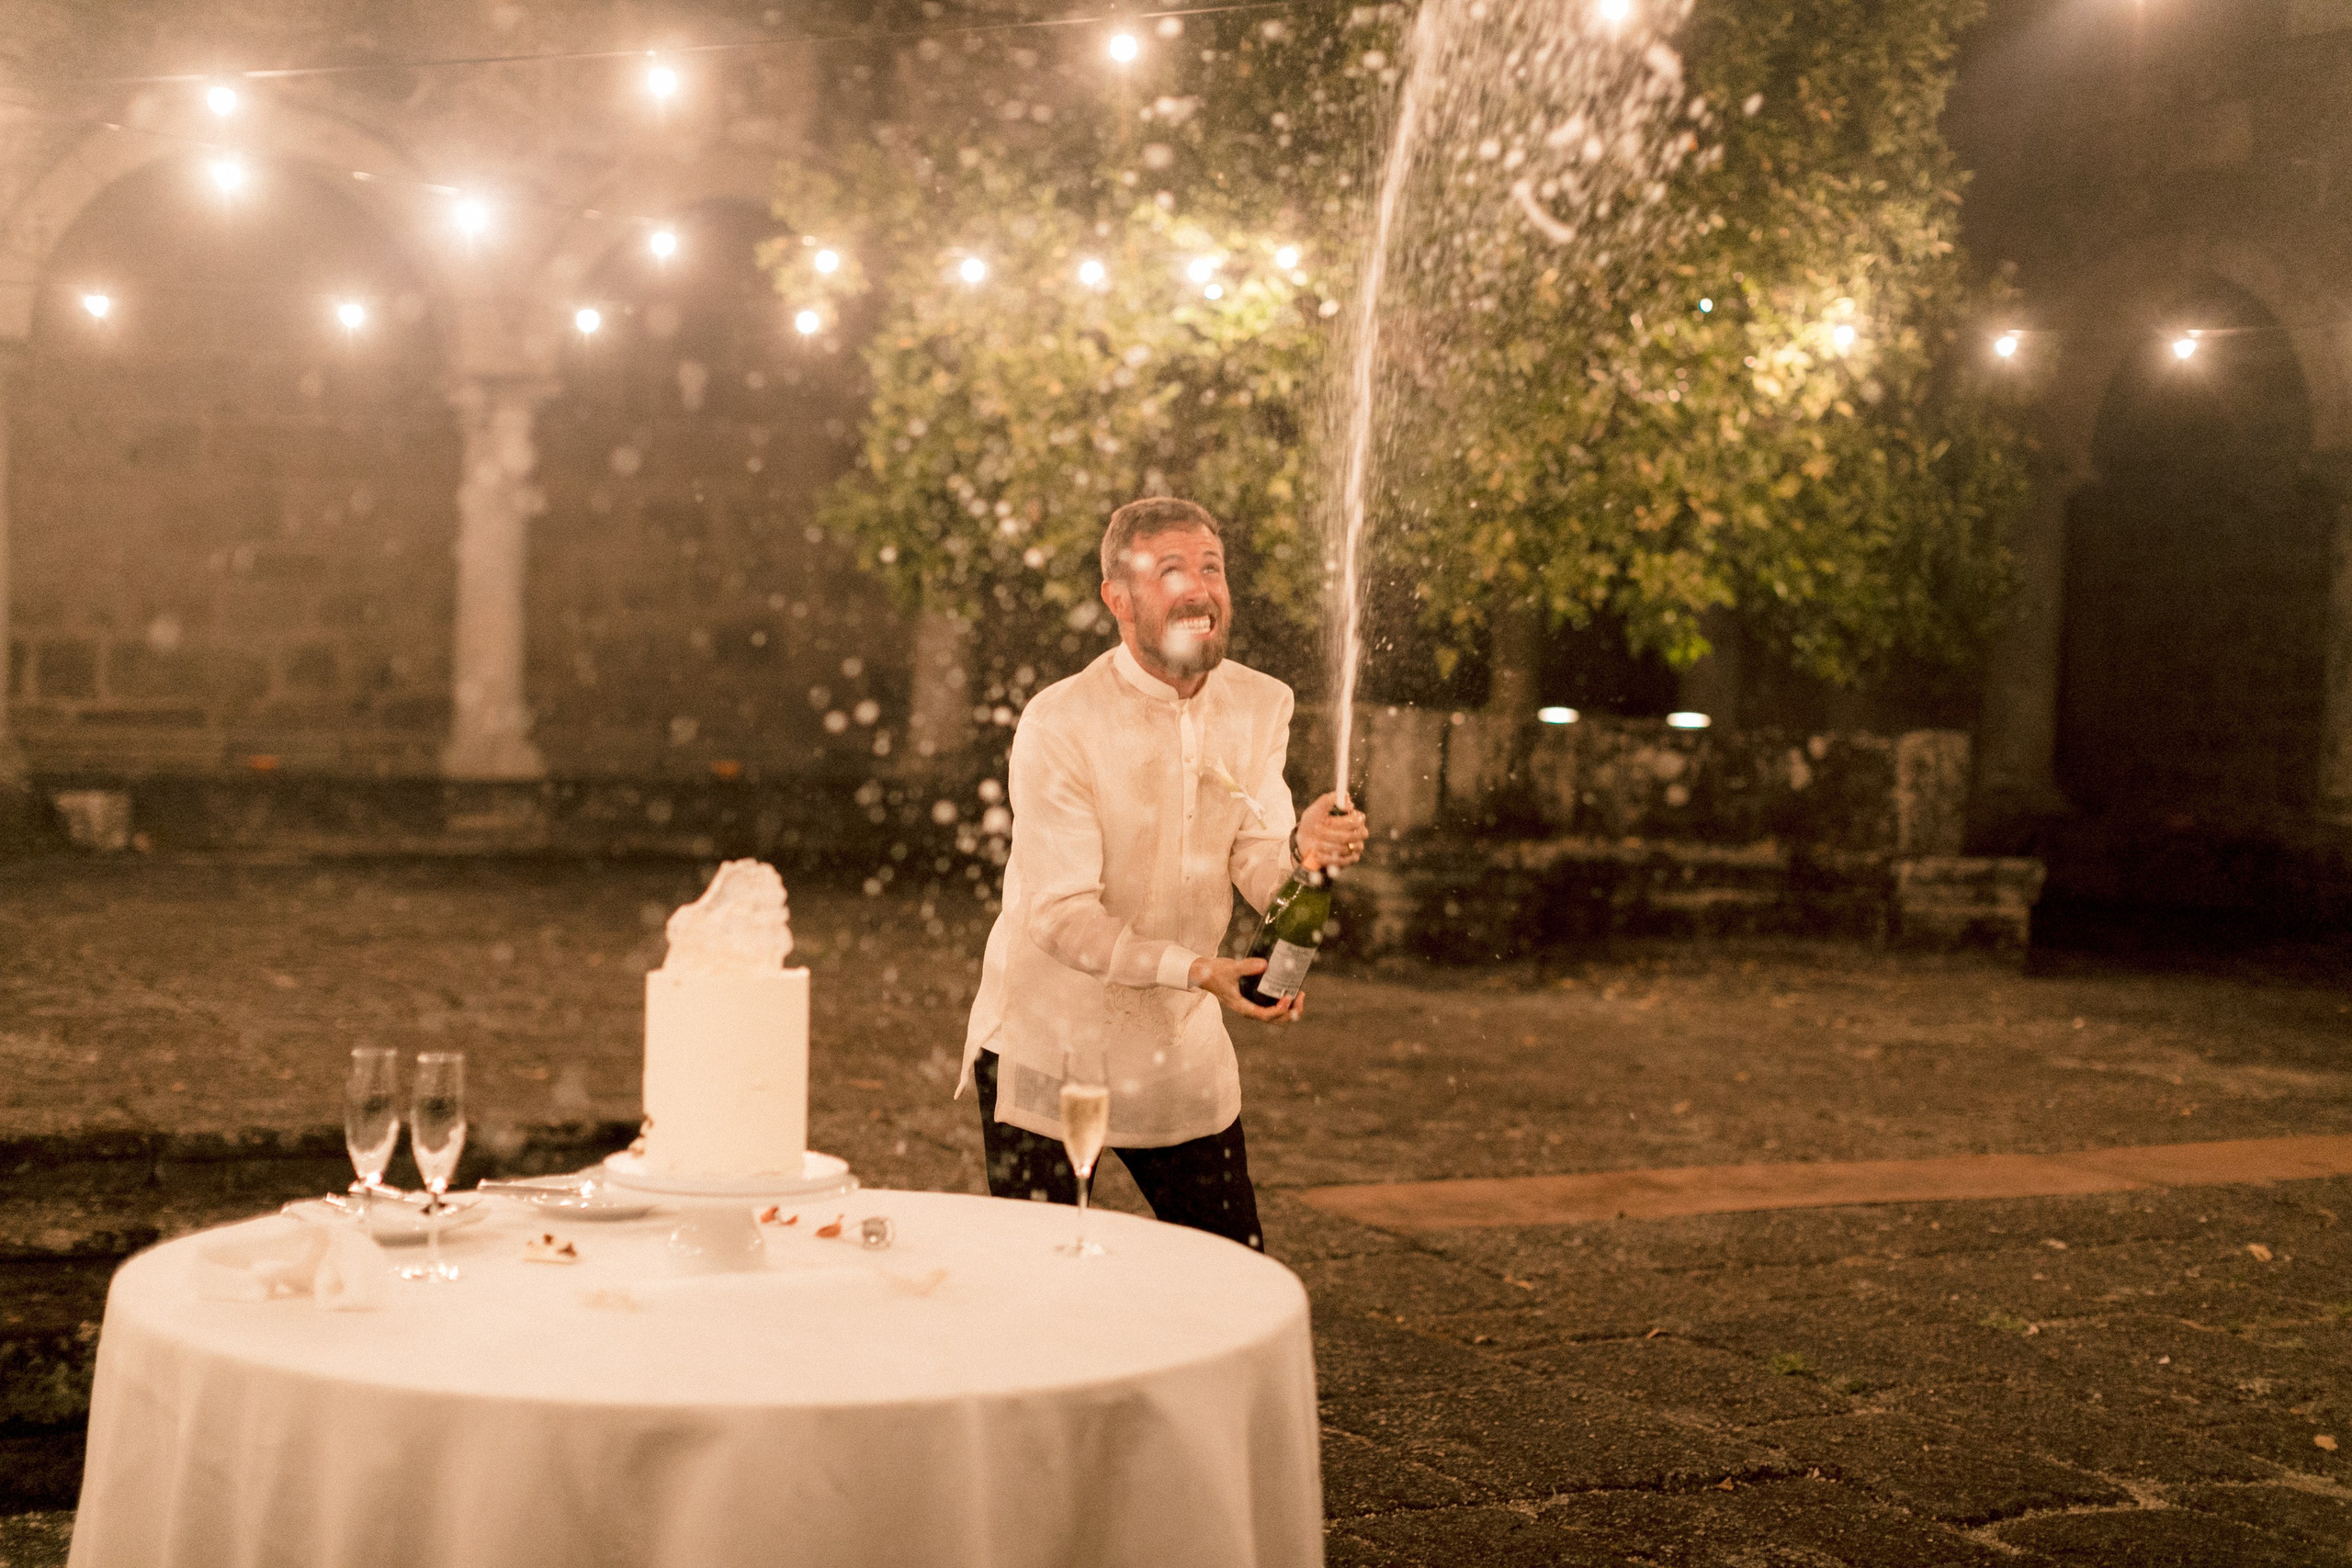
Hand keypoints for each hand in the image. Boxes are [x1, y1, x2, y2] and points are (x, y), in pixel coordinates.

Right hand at [1189, 956, 1304, 1022]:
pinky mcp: (1254, 1000)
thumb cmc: (1215, 973)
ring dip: (1290, 1009)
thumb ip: (1246, 967)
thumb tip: (1265, 964)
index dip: (1279, 1009)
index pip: (1265, 1015)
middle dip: (1291, 1012)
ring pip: (1276, 1016)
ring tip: (1300, 994)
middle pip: (1275, 1020)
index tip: (1288, 996)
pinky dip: (1285, 1003)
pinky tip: (1290, 989)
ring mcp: (1253, 1006)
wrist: (1204, 973)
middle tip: (1301, 995)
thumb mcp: (1230, 968)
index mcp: (1243, 1008)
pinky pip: (1273, 1007)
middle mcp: (1250, 1010)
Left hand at [1296, 791, 1368, 869]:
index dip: (1340, 822)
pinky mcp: (1350, 860)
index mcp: (1355, 818)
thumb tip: (1346, 797)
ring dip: (1326, 845)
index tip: (1325, 821)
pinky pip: (1341, 861)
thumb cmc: (1314, 821)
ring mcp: (1356, 848)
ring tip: (1314, 843)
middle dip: (1333, 835)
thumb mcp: (1317, 808)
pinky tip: (1316, 854)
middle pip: (1353, 836)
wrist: (1304, 841)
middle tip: (1318, 831)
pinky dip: (1326, 858)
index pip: (1356, 820)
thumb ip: (1329, 799)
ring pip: (1345, 849)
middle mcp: (1359, 833)